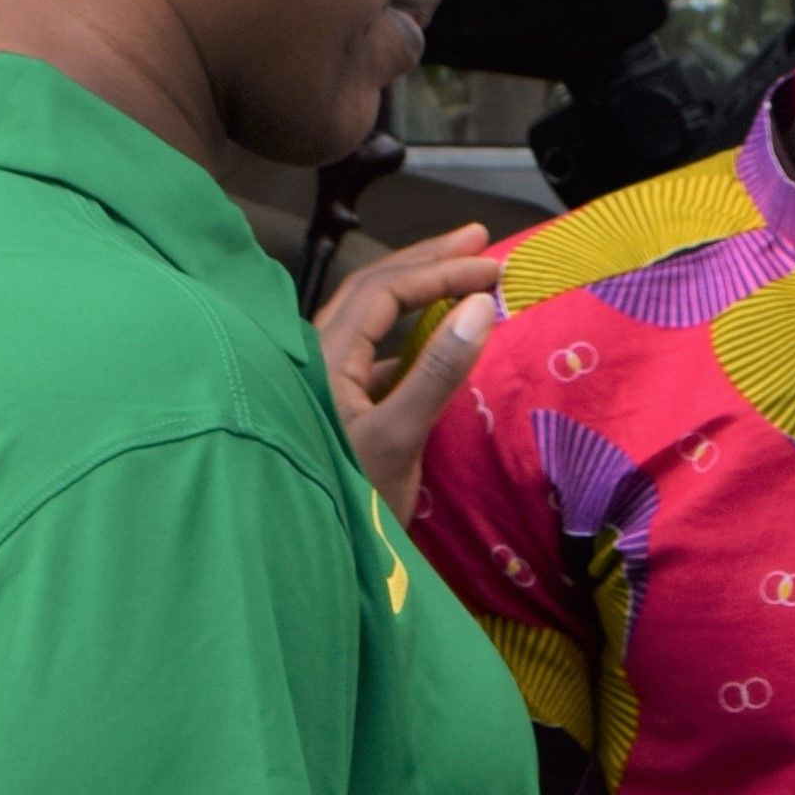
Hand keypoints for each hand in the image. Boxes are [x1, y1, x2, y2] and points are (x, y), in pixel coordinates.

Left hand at [314, 224, 501, 514]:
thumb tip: (480, 307)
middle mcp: (318, 358)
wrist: (302, 555)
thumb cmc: (348, 502)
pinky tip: (437, 342)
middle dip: (428, 260)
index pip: (385, 289)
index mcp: (325, 357)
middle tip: (479, 239)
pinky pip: (375, 355)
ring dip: (420, 293)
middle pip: (373, 289)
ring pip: (372, 319)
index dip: (440, 269)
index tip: (492, 266)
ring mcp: (326, 382)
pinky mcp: (338, 409)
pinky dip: (411, 336)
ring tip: (464, 277)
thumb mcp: (398, 438)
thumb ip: (437, 373)